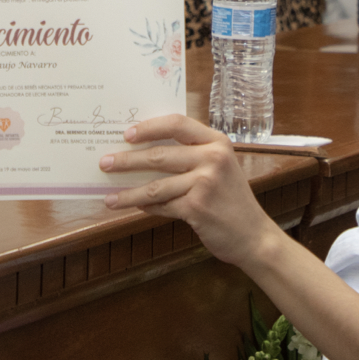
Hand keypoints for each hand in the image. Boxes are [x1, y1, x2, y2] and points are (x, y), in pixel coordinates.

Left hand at [99, 115, 284, 267]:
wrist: (254, 235)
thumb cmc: (232, 200)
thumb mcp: (220, 167)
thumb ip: (193, 155)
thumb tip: (145, 151)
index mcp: (217, 142)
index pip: (177, 124)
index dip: (149, 127)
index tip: (126, 134)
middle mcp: (213, 158)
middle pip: (159, 155)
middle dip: (127, 160)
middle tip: (105, 163)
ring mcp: (205, 183)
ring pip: (155, 186)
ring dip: (128, 193)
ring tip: (110, 197)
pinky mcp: (197, 208)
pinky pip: (162, 206)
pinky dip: (147, 208)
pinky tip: (135, 208)